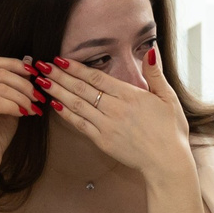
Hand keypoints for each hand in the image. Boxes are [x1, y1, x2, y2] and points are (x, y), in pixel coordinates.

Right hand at [0, 56, 41, 173]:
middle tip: (38, 96)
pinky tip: (23, 114)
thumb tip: (28, 60)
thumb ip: (15, 84)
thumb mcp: (10, 103)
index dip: (17, 65)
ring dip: (22, 96)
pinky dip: (14, 106)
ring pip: (1, 86)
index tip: (35, 74)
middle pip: (0, 72)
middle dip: (24, 83)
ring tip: (33, 108)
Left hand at [38, 49, 193, 182]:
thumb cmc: (170, 130)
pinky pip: (80, 125)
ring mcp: (107, 126)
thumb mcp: (168, 97)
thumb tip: (150, 50)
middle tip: (42, 66)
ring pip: (77, 105)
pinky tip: (55, 105)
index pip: (96, 77)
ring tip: (42, 82)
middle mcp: (115, 109)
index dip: (76, 68)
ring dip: (58, 92)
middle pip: (81, 89)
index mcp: (130, 95)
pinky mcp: (103, 141)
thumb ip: (155, 74)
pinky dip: (66, 114)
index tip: (61, 59)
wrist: (167, 162)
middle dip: (59, 76)